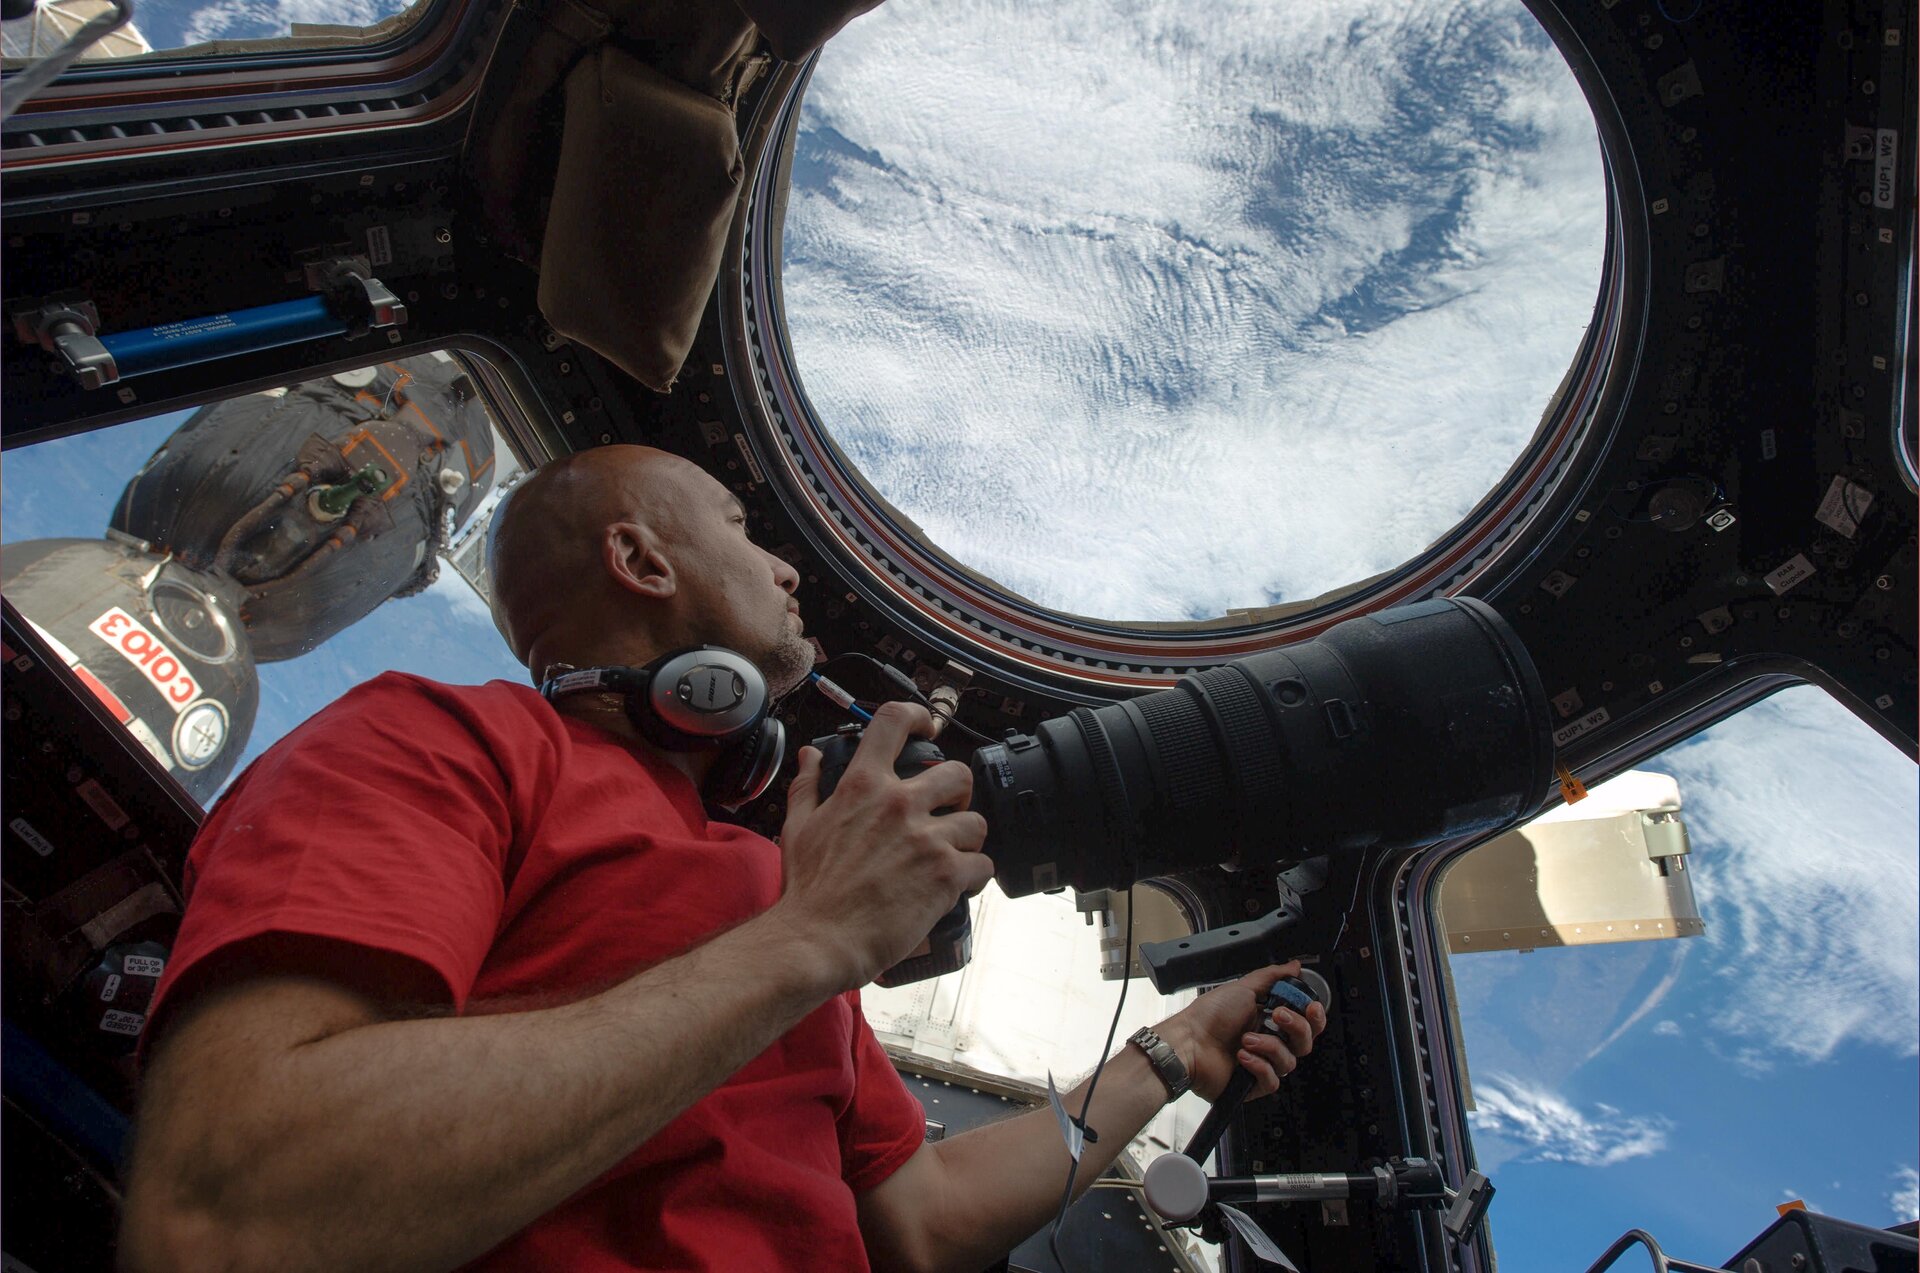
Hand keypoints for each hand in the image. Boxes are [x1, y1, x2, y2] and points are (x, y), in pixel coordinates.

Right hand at [771, 701, 992, 990]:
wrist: (818, 940)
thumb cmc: (808, 890)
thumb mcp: (798, 828)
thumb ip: (808, 786)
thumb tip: (811, 756)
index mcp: (862, 786)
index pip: (894, 723)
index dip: (918, 717)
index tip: (927, 728)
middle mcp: (899, 803)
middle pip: (957, 774)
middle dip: (959, 793)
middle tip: (949, 812)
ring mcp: (927, 838)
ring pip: (977, 822)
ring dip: (968, 841)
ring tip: (952, 858)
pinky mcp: (946, 874)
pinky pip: (983, 864)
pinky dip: (975, 876)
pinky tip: (959, 885)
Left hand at [1156, 962, 1328, 1102]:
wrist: (1188, 1042)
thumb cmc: (1209, 1015)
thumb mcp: (1242, 988)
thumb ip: (1272, 977)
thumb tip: (1293, 966)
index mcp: (1269, 1019)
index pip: (1306, 1022)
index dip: (1314, 1016)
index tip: (1309, 1007)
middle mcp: (1269, 1041)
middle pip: (1305, 1042)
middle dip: (1296, 1027)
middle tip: (1276, 1016)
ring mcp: (1262, 1063)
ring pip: (1289, 1062)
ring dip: (1269, 1047)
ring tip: (1246, 1039)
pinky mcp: (1253, 1084)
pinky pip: (1272, 1080)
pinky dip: (1259, 1066)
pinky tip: (1242, 1057)